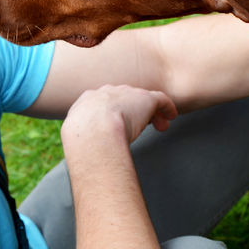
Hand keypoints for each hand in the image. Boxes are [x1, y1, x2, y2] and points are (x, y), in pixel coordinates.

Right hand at [62, 85, 176, 145]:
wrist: (93, 131)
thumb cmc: (83, 141)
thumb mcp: (77, 137)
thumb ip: (83, 139)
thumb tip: (85, 155)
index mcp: (88, 100)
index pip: (104, 102)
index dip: (115, 113)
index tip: (120, 125)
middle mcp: (107, 92)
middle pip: (124, 97)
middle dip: (133, 110)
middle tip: (141, 125)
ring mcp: (127, 94)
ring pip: (142, 99)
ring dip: (150, 112)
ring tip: (159, 125)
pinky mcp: (146, 99)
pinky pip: (160, 99)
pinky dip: (167, 107)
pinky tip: (171, 116)